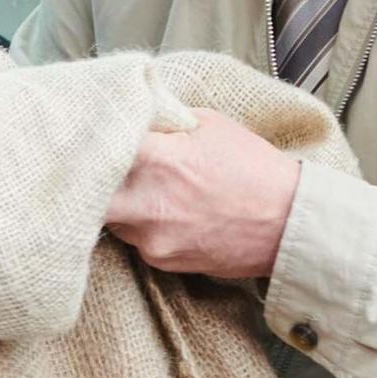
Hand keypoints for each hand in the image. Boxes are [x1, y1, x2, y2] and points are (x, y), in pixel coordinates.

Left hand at [104, 108, 302, 278]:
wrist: (289, 223)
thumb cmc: (252, 167)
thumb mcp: (209, 124)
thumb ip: (162, 121)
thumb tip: (131, 115)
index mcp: (155, 160)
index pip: (96, 148)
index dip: (91, 142)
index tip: (89, 137)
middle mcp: (145, 204)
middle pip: (87, 194)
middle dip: (92, 181)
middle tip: (100, 169)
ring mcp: (151, 238)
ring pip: (111, 219)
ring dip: (119, 204)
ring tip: (145, 190)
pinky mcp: (161, 262)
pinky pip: (135, 240)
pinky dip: (142, 226)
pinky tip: (167, 213)